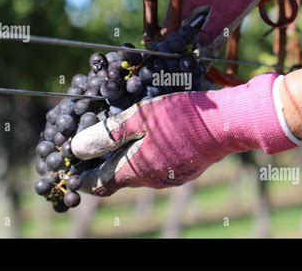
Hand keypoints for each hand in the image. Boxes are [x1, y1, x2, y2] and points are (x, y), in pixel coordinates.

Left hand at [71, 73, 298, 195]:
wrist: (228, 124)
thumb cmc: (182, 117)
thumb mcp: (140, 118)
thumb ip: (108, 134)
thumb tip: (77, 149)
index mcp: (136, 170)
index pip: (99, 183)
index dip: (82, 176)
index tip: (72, 167)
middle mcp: (151, 179)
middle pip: (119, 176)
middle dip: (103, 163)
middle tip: (94, 143)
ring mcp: (170, 176)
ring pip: (139, 170)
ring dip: (126, 157)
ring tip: (120, 136)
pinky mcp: (185, 168)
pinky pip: (157, 164)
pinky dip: (146, 154)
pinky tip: (151, 136)